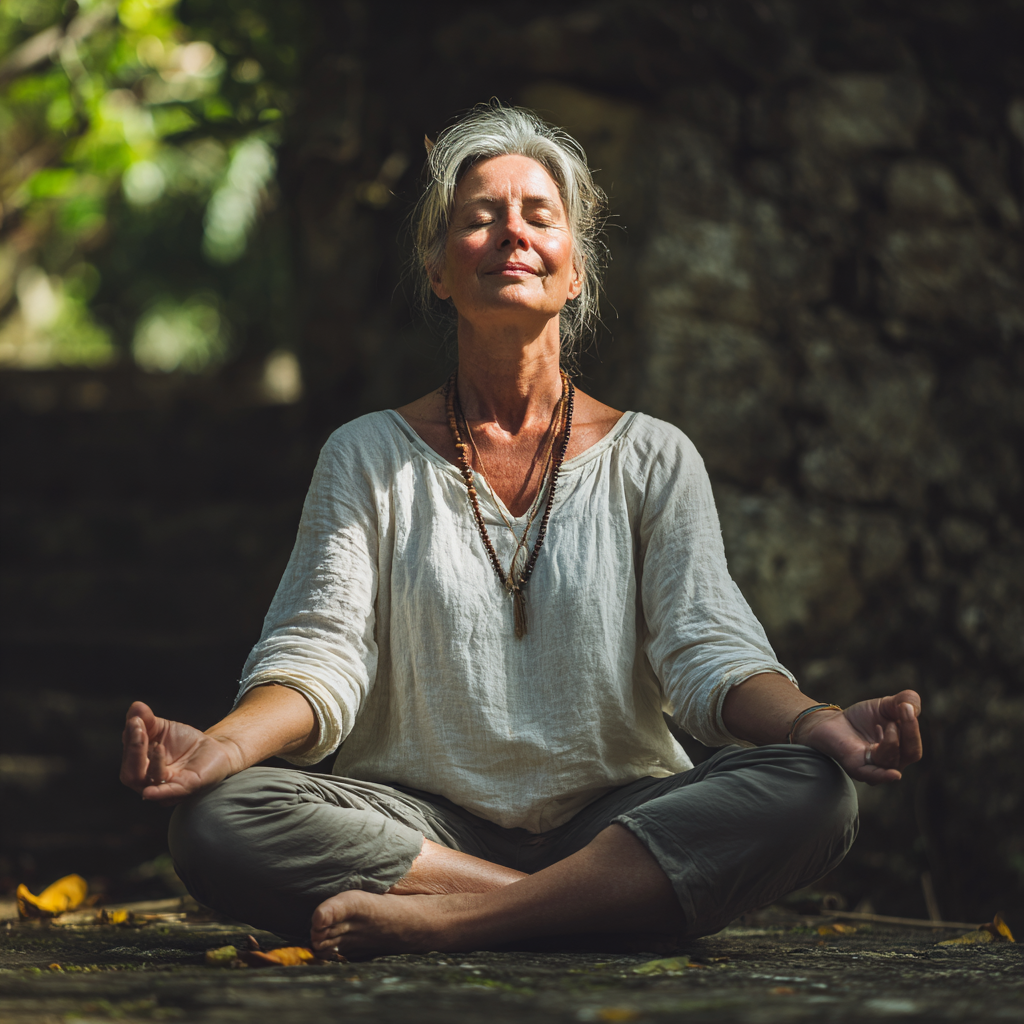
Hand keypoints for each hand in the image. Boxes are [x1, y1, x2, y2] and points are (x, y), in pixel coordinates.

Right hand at [119, 701, 241, 805]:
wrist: (215, 748)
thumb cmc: (185, 741)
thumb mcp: (163, 727)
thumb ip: (147, 719)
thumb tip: (135, 707)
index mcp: (141, 765)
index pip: (128, 755)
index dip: (130, 738)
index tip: (136, 721)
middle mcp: (149, 779)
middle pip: (131, 773)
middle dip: (134, 750)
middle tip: (140, 730)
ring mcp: (166, 786)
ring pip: (148, 781)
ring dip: (151, 762)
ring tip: (159, 745)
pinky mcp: (185, 788)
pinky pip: (168, 793)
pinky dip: (157, 793)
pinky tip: (149, 791)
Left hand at [796, 689, 922, 784]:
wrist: (831, 721)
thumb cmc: (862, 717)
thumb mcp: (886, 704)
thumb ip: (906, 701)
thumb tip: (913, 707)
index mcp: (900, 751)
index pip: (913, 746)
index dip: (913, 726)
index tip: (906, 707)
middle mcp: (891, 764)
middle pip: (909, 754)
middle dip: (909, 732)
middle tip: (902, 711)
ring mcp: (873, 767)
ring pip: (891, 761)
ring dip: (891, 740)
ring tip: (882, 724)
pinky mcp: (855, 766)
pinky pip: (872, 775)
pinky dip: (883, 776)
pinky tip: (894, 774)